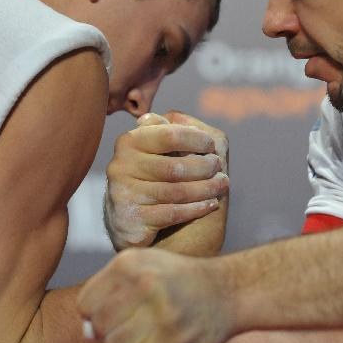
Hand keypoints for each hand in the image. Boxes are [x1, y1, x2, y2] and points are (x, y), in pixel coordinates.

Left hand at [77, 248, 235, 342]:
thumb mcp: (146, 265)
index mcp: (131, 262)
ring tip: (144, 340)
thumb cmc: (186, 281)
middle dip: (111, 333)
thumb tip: (87, 327)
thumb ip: (112, 289)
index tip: (111, 317)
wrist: (230, 290)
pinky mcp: (172, 342)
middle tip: (132, 329)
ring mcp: (160, 314)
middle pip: (98, 326)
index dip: (94, 315)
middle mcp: (144, 284)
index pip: (86, 302)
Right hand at [104, 111, 228, 250]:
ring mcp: (123, 194)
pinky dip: (196, 208)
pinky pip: (172, 213)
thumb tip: (180, 120)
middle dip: (204, 167)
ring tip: (222, 185)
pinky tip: (211, 204)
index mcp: (129, 142)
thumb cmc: (156, 179)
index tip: (211, 145)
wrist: (132, 221)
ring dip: (206, 188)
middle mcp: (120, 166)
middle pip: (174, 167)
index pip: (169, 135)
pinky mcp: (130, 219)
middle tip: (219, 167)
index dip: (196, 139)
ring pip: (176, 191)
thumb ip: (170, 132)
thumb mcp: (160, 151)